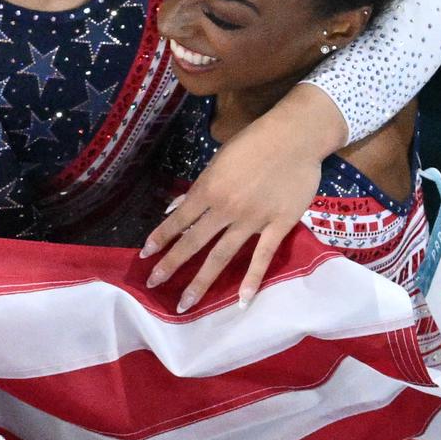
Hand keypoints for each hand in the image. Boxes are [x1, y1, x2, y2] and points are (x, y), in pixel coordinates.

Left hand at [141, 91, 341, 309]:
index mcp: (209, 189)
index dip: (160, 238)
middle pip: (194, 242)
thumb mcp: (220, 159)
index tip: (144, 255)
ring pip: (222, 255)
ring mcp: (253, 220)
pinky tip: (242, 301)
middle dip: (171, 265)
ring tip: (185, 303)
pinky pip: (263, 256)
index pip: (178, 220)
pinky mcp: (278, 225)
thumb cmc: (255, 142)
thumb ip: (199, 187)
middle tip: (153, 284)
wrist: (296, 136)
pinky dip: (252, 279)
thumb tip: (175, 207)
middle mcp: (226, 208)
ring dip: (201, 281)